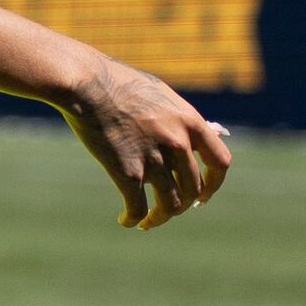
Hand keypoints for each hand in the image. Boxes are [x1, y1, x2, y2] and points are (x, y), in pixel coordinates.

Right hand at [54, 54, 236, 228]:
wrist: (86, 83)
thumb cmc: (119, 84)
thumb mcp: (161, 95)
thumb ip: (180, 119)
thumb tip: (197, 137)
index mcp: (190, 122)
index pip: (220, 163)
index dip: (213, 185)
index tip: (203, 196)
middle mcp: (178, 143)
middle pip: (192, 190)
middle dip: (182, 205)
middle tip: (167, 209)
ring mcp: (154, 159)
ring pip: (169, 206)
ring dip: (159, 218)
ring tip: (147, 221)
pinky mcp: (128, 173)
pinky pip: (138, 209)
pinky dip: (133, 220)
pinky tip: (125, 220)